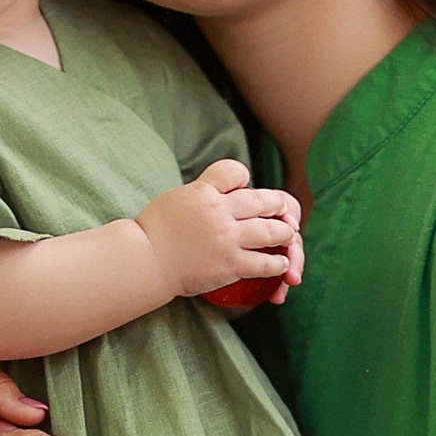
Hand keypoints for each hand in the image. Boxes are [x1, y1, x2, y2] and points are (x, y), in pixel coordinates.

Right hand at [136, 156, 302, 303]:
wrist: (146, 261)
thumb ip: (199, 193)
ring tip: (289, 235)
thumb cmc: (153, 231)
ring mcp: (227, 238)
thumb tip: (213, 192)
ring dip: (283, 232)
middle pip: (260, 201)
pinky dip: (276, 263)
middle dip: (277, 204)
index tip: (246, 184)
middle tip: (284, 209)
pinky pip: (263, 263)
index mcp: (203, 191)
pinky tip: (281, 264)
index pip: (234, 172)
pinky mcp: (229, 264)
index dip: (244, 177)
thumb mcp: (175, 198)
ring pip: (269, 231)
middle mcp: (219, 212)